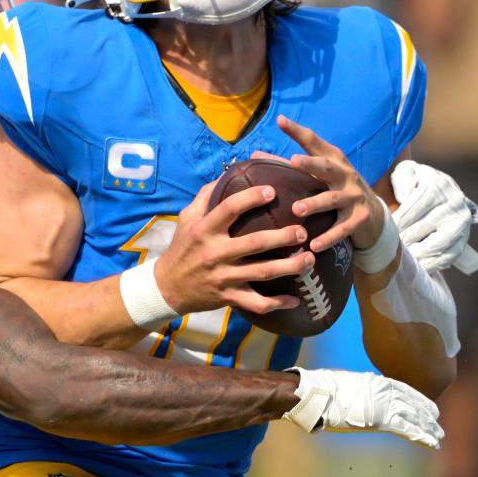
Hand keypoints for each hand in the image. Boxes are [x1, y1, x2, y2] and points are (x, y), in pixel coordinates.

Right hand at [154, 178, 313, 315]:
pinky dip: (278, 303)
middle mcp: (215, 253)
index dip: (252, 198)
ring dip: (290, 266)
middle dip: (283, 236)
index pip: (229, 209)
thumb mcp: (186, 219)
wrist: (167, 287)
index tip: (272, 191)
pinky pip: (257, 303)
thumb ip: (206, 196)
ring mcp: (223, 277)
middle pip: (255, 243)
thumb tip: (228, 173)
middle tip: (303, 231)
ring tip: (311, 259)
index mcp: (205, 230)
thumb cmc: (181, 248)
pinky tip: (295, 299)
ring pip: (263, 272)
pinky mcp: (229, 297)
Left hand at [272, 115, 385, 250]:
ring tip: (297, 209)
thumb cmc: (336, 189)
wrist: (373, 215)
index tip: (281, 121)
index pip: (313, 142)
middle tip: (293, 161)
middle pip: (327, 166)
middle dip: (311, 163)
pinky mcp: (359, 218)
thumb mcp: (319, 175)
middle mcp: (344, 175)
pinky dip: (328, 237)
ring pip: (333, 200)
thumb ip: (289, 166)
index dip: (297, 131)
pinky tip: (313, 245)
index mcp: (332, 160)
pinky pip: (342, 229)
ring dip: (315, 204)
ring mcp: (354, 196)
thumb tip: (254, 156)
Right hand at [284, 367, 443, 449]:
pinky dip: (422, 437)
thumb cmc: (323, 388)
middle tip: (437, 425)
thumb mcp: (345, 383)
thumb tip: (352, 396)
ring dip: (428, 428)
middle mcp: (385, 391)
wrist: (317, 393)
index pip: (405, 390)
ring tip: (438, 436)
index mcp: (377, 381)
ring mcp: (385, 404)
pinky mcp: (382, 419)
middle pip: (413, 404)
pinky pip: (407, 429)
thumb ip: (356, 390)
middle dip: (426, 416)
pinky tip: (432, 444)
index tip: (428, 407)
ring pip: (414, 417)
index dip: (418, 400)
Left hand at [391, 160, 477, 273]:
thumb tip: (403, 199)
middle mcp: (454, 204)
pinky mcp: (463, 240)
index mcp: (438, 186)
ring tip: (398, 260)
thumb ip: (401, 180)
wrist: (442, 191)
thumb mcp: (406, 173)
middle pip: (420, 230)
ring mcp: (461, 223)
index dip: (394, 223)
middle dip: (400, 240)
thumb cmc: (415, 183)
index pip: (411, 210)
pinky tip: (416, 265)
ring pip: (434, 246)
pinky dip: (430, 264)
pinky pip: (446, 257)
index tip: (380, 233)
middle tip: (384, 250)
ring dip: (414, 255)